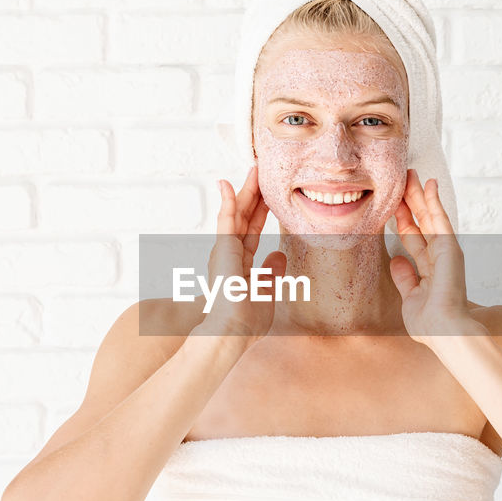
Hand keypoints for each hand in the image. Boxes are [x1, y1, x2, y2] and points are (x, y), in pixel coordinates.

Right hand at [194, 165, 285, 343]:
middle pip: (244, 216)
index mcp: (240, 263)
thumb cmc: (246, 319)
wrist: (232, 331)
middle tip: (261, 171)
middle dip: (253, 193)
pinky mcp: (222, 249)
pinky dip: (226, 201)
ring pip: (236, 213)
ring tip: (253, 169)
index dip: (260, 210)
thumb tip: (279, 256)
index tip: (268, 193)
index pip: (252, 229)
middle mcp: (230, 253)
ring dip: (244, 190)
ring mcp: (225, 250)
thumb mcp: (266, 291)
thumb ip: (271, 272)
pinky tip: (227, 184)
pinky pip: (225, 220)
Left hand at [389, 169, 476, 349]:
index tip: (392, 204)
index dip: (402, 220)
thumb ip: (405, 278)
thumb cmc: (430, 324)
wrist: (445, 332)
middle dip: (410, 202)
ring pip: (429, 216)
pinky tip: (428, 184)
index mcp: (429, 269)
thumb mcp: (410, 298)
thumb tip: (396, 260)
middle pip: (421, 222)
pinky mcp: (450, 247)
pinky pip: (439, 219)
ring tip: (410, 174)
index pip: (412, 238)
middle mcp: (439, 257)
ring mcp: (446, 251)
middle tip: (401, 180)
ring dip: (419, 195)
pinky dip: (434, 201)